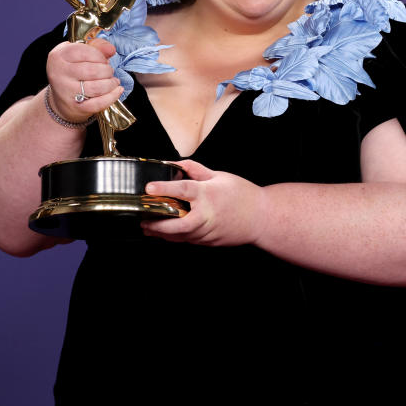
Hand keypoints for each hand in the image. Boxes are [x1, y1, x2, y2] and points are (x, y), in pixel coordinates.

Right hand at [45, 37, 121, 122]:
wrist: (60, 99)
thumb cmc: (72, 72)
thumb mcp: (78, 54)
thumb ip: (96, 46)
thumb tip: (111, 49)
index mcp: (58, 57)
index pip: (84, 52)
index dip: (99, 56)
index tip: (103, 60)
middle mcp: (59, 74)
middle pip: (92, 71)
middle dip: (107, 71)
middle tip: (108, 72)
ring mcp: (66, 92)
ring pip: (97, 88)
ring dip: (111, 83)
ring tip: (113, 81)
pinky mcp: (76, 107)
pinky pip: (98, 103)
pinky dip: (112, 96)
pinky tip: (117, 90)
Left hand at [141, 160, 266, 246]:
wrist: (262, 218)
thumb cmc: (243, 196)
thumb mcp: (219, 176)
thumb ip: (196, 170)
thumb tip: (177, 164)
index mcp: (208, 194)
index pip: (182, 189)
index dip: (163, 188)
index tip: (148, 188)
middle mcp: (207, 214)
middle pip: (177, 224)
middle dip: (158, 224)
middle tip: (143, 220)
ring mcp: (208, 231)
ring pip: (180, 236)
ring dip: (162, 233)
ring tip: (148, 227)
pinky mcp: (209, 241)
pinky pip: (188, 240)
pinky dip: (175, 236)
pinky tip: (166, 232)